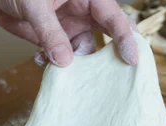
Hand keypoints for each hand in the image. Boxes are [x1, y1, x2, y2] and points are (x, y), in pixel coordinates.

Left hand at [0, 0, 137, 66]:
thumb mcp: (34, 5)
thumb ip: (50, 32)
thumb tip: (64, 61)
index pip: (113, 17)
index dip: (125, 38)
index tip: (131, 59)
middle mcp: (82, 12)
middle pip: (105, 37)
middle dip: (106, 57)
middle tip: (108, 78)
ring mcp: (68, 25)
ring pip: (82, 51)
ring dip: (74, 64)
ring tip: (61, 70)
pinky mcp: (52, 37)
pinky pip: (61, 55)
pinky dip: (53, 63)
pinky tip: (40, 61)